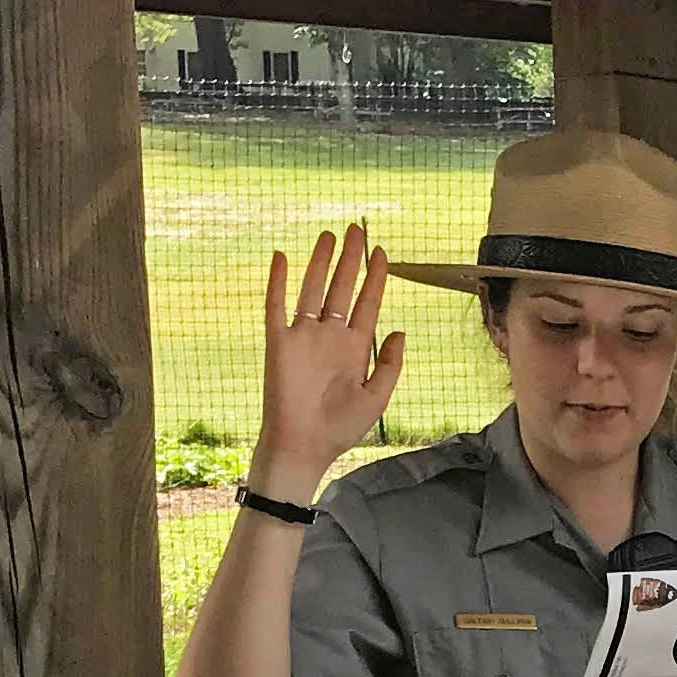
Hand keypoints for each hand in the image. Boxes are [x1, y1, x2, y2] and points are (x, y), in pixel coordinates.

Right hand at [255, 223, 406, 493]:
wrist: (303, 446)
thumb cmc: (339, 428)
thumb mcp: (377, 397)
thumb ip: (390, 364)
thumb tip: (399, 331)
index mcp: (355, 348)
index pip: (368, 303)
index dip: (375, 277)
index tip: (381, 252)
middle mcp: (330, 337)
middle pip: (343, 288)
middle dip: (351, 259)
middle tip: (357, 230)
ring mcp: (304, 337)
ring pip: (313, 289)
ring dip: (320, 262)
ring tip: (329, 235)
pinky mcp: (279, 343)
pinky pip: (277, 305)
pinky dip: (279, 281)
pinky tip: (283, 257)